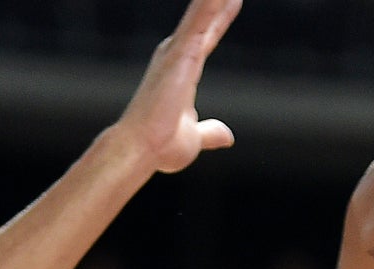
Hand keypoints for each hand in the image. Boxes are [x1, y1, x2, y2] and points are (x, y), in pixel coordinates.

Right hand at [115, 0, 240, 173]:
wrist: (141, 149)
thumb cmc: (161, 146)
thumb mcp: (194, 137)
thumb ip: (210, 132)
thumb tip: (227, 136)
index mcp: (183, 70)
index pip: (208, 37)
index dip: (221, 19)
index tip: (233, 0)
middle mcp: (177, 55)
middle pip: (206, 17)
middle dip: (219, 0)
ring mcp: (177, 51)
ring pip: (203, 11)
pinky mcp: (181, 53)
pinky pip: (200, 20)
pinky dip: (210, 4)